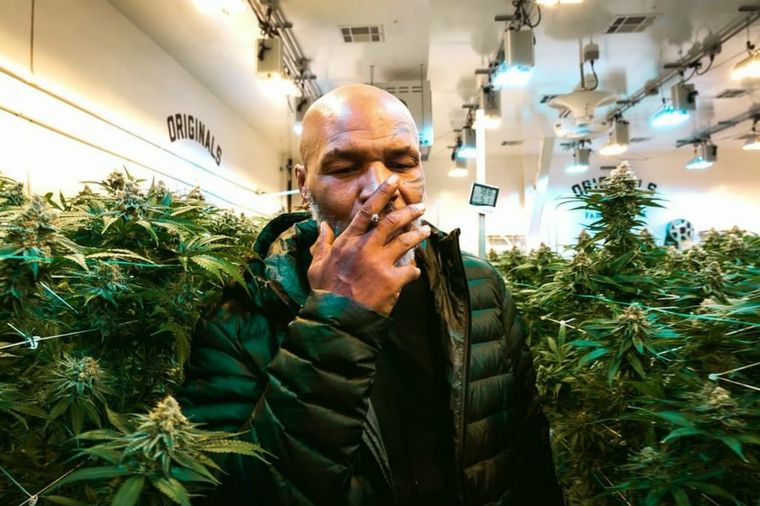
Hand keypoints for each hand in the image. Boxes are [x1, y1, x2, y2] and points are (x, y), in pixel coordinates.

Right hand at [307, 175, 430, 314]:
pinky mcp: (392, 280)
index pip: (367, 211)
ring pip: (406, 241)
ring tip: (426, 230)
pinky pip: (410, 270)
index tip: (394, 182)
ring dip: (418, 234)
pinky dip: (414, 270)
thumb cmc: (325, 292)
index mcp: (348, 241)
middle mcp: (366, 247)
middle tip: (420, 207)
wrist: (336, 317)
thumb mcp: (317, 264)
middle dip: (409, 211)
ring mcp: (381, 263)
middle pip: (393, 221)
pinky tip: (414, 271)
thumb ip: (322, 243)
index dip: (382, 194)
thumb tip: (322, 226)